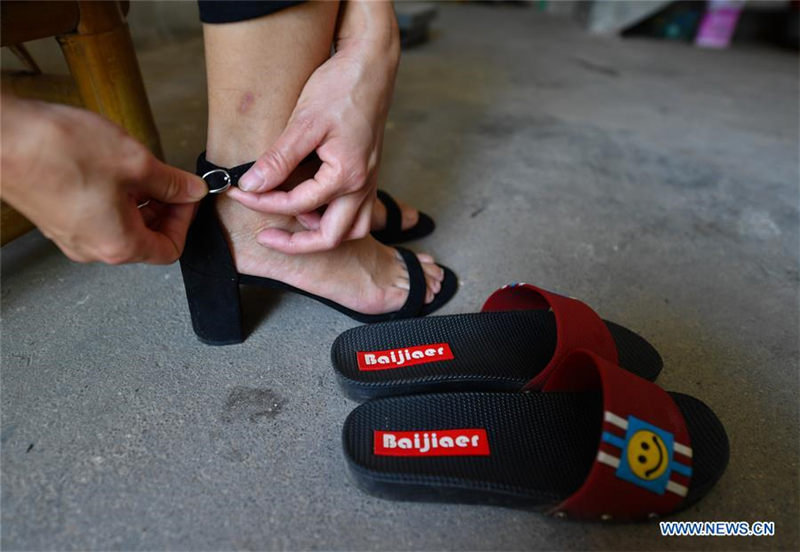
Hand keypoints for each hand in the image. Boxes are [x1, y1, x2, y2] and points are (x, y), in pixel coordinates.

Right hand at [0, 97, 206, 263]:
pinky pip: (97, 215)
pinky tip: (112, 169)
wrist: (1, 137)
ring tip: (139, 170)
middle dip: (164, 209)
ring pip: (121, 226)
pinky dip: (114, 197)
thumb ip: (172, 183)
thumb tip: (192, 190)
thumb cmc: (58, 151)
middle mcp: (92, 248)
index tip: (187, 196)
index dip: (185, 222)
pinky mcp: (55, 218)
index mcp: (118, 245)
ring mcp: (70, 235)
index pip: (169, 250)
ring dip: (139, 202)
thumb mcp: (136, 163)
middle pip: (145, 240)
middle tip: (169, 181)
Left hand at [227, 1, 400, 253]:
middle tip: (265, 236)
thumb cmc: (341, 88)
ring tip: (293, 225)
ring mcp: (369, 181)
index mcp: (347, 175)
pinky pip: (359, 212)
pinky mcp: (368, 173)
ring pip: (353, 230)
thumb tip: (252, 185)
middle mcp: (363, 185)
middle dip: (296, 243)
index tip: (239, 192)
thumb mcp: (304, 123)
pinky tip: (314, 206)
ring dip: (324, 234)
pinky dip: (337, 218)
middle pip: (332, 236)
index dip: (262, 202)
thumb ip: (278, 160)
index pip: (297, 204)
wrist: (370, 66)